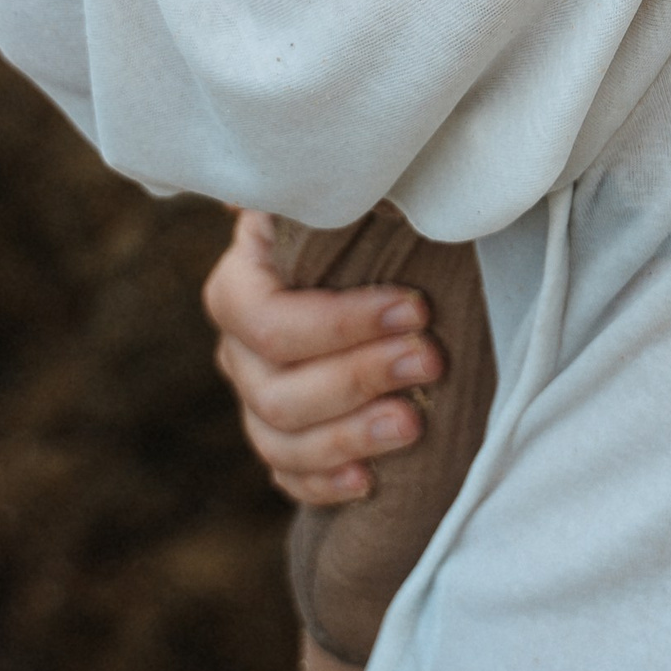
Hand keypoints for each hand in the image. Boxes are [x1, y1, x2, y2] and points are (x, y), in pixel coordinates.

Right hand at [202, 208, 445, 507]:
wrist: (387, 264)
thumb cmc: (371, 223)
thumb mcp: (356, 198)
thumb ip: (335, 196)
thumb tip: (315, 186)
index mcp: (244, 281)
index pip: (268, 321)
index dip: (339, 323)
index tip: (416, 307)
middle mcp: (239, 346)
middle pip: (275, 390)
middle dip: (359, 377)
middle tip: (431, 361)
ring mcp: (257, 398)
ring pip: (279, 441)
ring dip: (349, 436)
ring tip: (415, 424)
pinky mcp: (285, 440)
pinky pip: (288, 478)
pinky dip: (324, 484)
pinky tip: (368, 481)